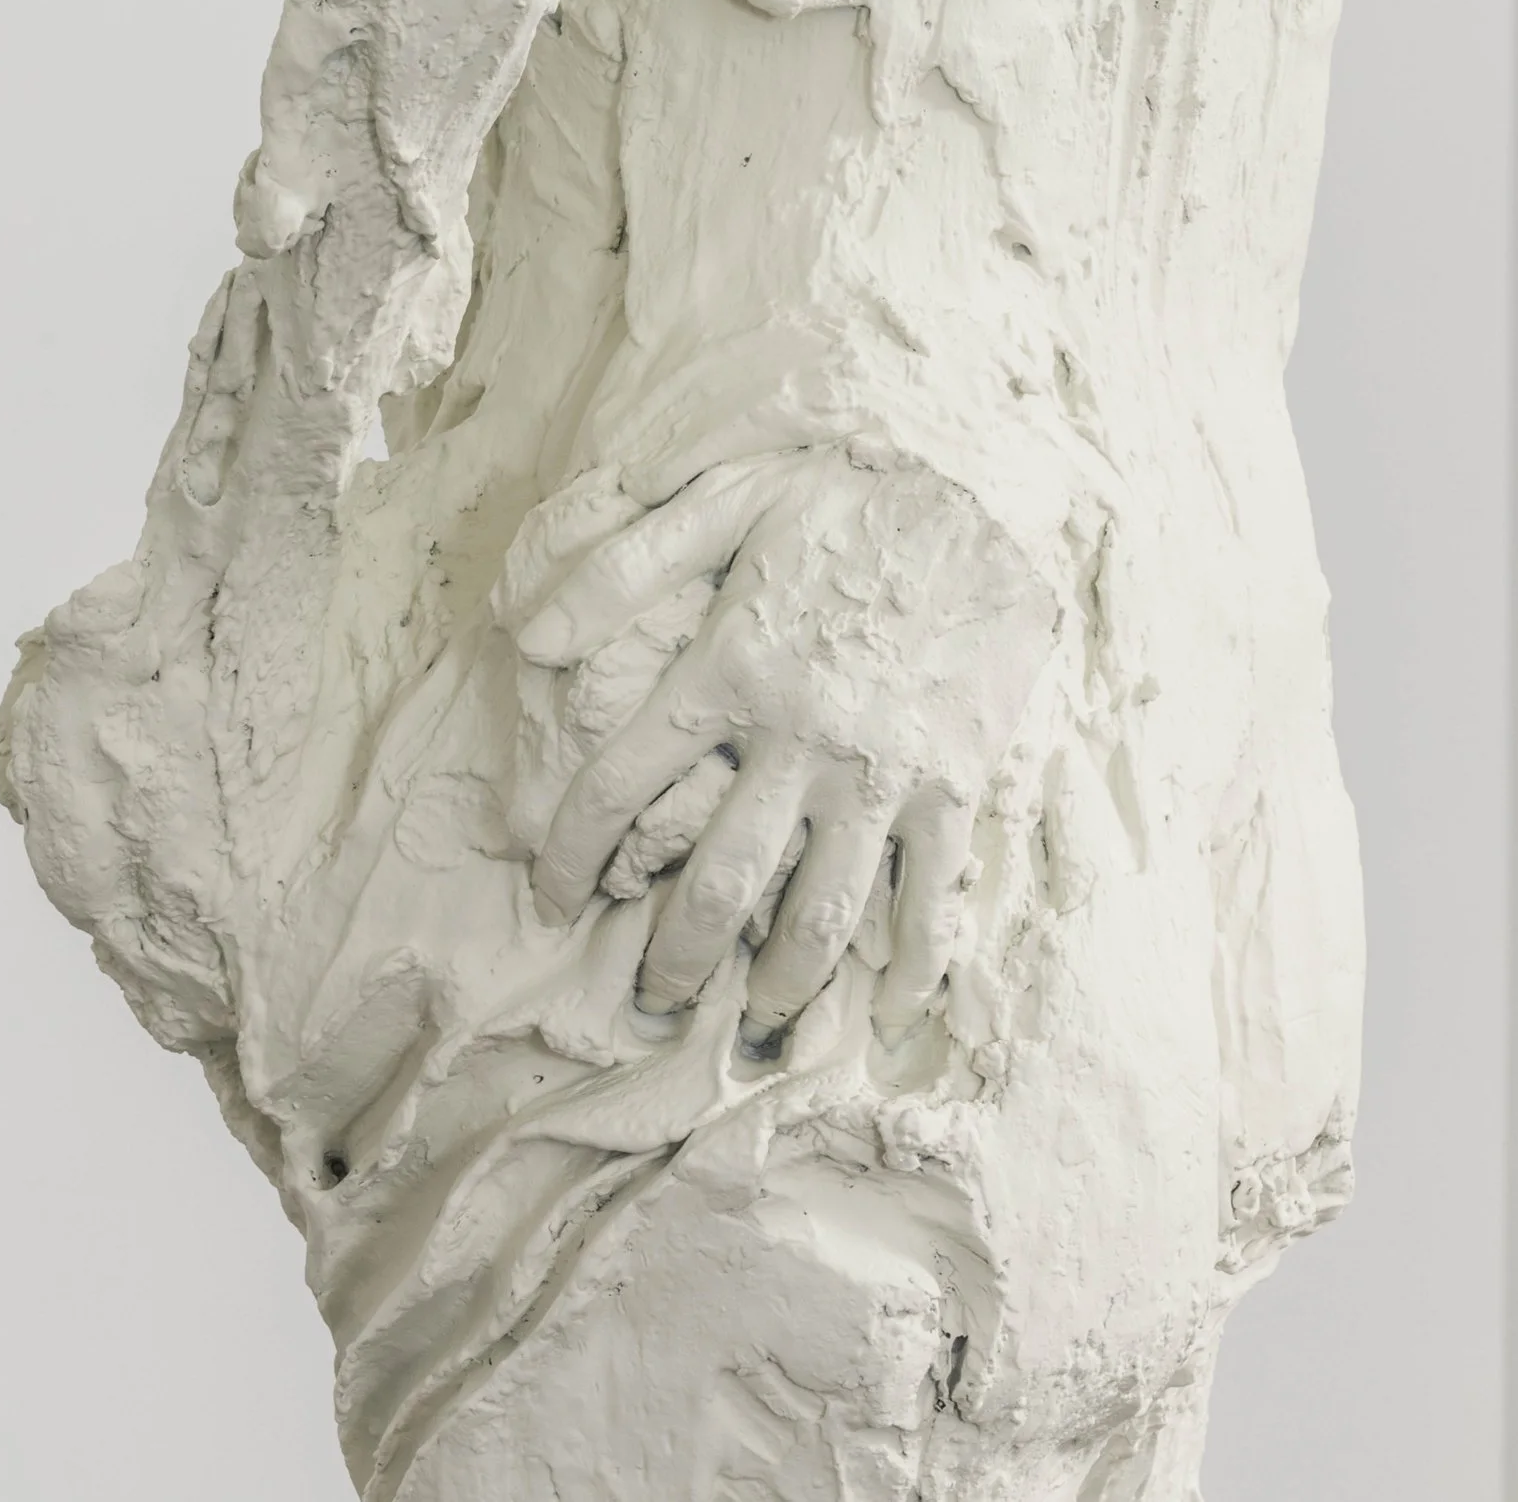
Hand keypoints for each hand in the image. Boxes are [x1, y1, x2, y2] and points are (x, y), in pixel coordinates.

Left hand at [511, 447, 1054, 1039]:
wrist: (990, 497)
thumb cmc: (849, 499)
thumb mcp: (728, 498)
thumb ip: (623, 565)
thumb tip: (527, 635)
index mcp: (731, 666)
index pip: (620, 785)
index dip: (571, 854)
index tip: (552, 898)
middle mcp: (799, 734)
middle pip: (720, 881)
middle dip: (675, 957)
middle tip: (652, 997)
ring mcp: (880, 769)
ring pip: (820, 914)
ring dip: (780, 983)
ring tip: (753, 1020)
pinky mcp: (953, 784)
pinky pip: (929, 898)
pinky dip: (912, 969)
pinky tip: (886, 1010)